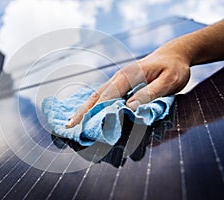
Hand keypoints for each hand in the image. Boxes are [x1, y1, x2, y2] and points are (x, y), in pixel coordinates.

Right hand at [65, 44, 190, 127]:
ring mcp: (119, 81)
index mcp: (128, 76)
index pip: (108, 96)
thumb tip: (129, 107)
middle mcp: (119, 78)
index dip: (95, 111)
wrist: (173, 56)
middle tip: (69, 124)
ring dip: (85, 108)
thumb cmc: (173, 69)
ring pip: (98, 95)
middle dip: (82, 110)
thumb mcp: (168, 82)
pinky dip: (93, 105)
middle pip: (97, 95)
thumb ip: (149, 94)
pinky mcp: (121, 85)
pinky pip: (104, 95)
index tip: (83, 124)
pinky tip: (88, 112)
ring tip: (72, 120)